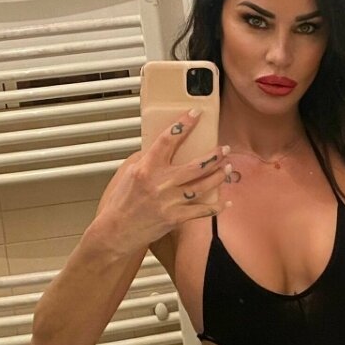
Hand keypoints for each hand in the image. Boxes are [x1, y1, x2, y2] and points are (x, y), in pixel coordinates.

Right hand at [94, 110, 232, 255]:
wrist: (117, 231)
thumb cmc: (122, 202)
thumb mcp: (130, 173)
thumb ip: (148, 160)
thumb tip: (166, 147)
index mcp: (146, 168)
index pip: (168, 140)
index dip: (184, 125)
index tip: (195, 114)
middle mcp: (160, 184)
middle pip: (195, 166)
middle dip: (214, 155)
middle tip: (224, 149)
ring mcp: (169, 201)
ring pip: (203, 186)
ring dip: (218, 176)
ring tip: (227, 168)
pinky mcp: (175, 218)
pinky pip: (202, 211)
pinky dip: (216, 206)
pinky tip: (226, 201)